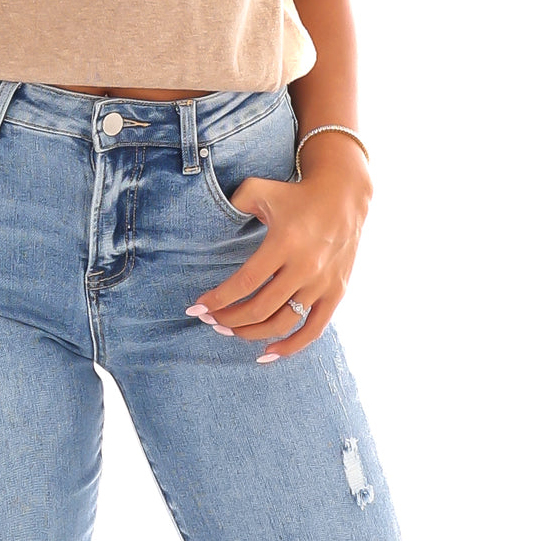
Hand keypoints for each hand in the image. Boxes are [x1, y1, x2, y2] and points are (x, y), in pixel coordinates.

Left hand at [188, 142, 372, 359]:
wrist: (343, 197)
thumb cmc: (294, 194)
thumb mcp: (261, 188)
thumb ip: (235, 201)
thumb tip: (213, 220)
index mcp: (284, 243)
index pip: (245, 282)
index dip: (219, 299)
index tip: (197, 307)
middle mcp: (305, 267)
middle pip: (260, 308)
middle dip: (229, 319)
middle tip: (210, 319)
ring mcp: (323, 283)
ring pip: (282, 323)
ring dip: (251, 333)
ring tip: (229, 331)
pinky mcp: (336, 293)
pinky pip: (313, 330)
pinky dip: (290, 347)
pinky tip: (267, 352)